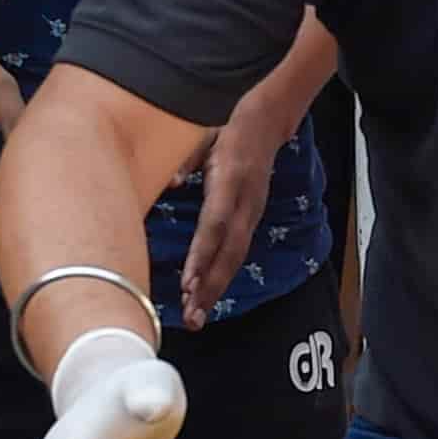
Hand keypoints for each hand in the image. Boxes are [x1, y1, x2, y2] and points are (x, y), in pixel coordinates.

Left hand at [178, 93, 303, 329]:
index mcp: (230, 179)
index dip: (202, 255)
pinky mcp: (252, 218)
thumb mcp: (202, 136)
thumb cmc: (227, 129)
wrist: (266, 121)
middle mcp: (245, 201)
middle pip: (228, 252)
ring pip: (234, 257)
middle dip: (210, 287)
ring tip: (197, 316)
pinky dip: (221, 276)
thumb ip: (186, 161)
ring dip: (215, 288)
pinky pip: (236, 252)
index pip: (215, 224)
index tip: (187, 282)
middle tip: (192, 316)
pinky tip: (206, 294)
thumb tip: (170, 185)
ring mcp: (251, 212)